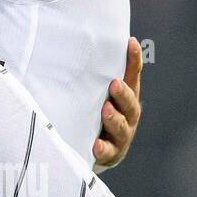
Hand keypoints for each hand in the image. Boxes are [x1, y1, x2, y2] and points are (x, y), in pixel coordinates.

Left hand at [94, 37, 143, 172]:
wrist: (90, 150)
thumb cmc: (89, 112)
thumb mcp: (90, 92)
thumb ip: (86, 74)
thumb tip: (62, 42)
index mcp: (124, 96)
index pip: (131, 75)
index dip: (133, 60)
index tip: (131, 42)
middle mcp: (127, 115)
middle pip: (130, 103)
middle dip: (123, 93)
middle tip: (114, 83)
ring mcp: (120, 136)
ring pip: (122, 127)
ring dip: (114, 118)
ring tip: (106, 109)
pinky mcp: (110, 155)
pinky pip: (107, 153)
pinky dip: (103, 149)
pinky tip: (96, 145)